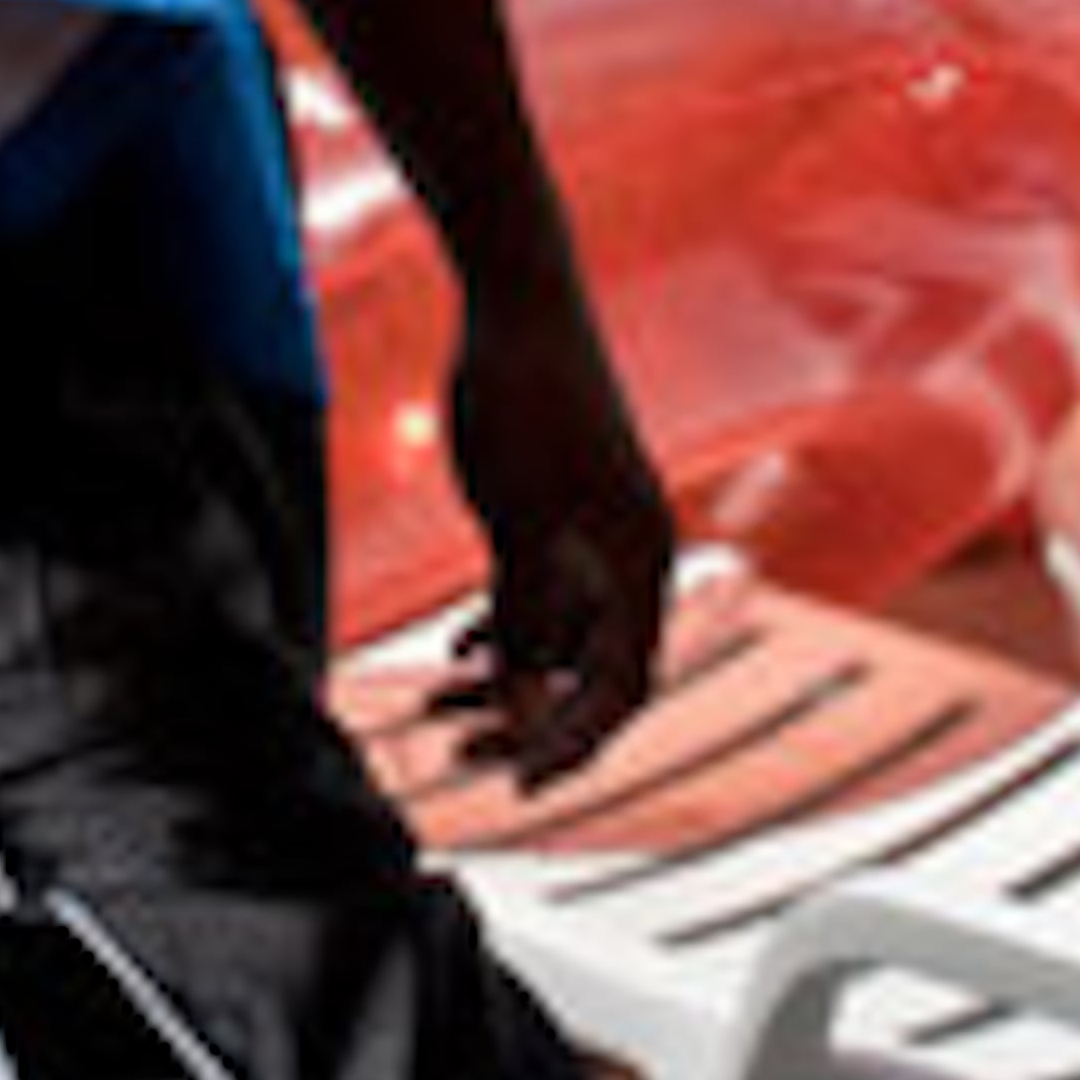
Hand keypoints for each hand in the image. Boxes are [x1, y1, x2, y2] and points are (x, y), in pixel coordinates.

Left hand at [444, 285, 673, 788]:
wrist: (517, 294)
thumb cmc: (526, 394)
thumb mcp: (516, 514)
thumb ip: (525, 613)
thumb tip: (522, 709)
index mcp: (641, 559)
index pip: (622, 686)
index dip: (573, 743)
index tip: (516, 786)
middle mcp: (631, 557)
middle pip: (594, 676)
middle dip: (532, 722)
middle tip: (461, 754)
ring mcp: (596, 535)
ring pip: (561, 641)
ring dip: (509, 680)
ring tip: (438, 708)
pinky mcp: (560, 512)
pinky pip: (542, 600)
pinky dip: (505, 632)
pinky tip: (458, 654)